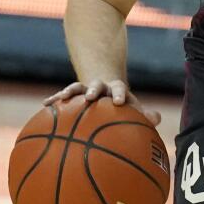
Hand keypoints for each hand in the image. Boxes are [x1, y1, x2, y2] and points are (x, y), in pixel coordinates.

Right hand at [43, 80, 161, 125]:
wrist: (107, 93)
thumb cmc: (123, 108)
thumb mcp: (134, 110)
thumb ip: (145, 115)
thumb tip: (157, 119)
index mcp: (117, 90)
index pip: (119, 88)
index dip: (119, 94)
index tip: (118, 102)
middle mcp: (101, 87)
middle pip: (97, 84)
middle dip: (94, 89)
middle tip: (90, 96)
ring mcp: (85, 90)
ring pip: (78, 87)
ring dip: (71, 91)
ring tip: (63, 98)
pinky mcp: (73, 95)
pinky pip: (62, 97)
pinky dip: (55, 99)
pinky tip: (45, 105)